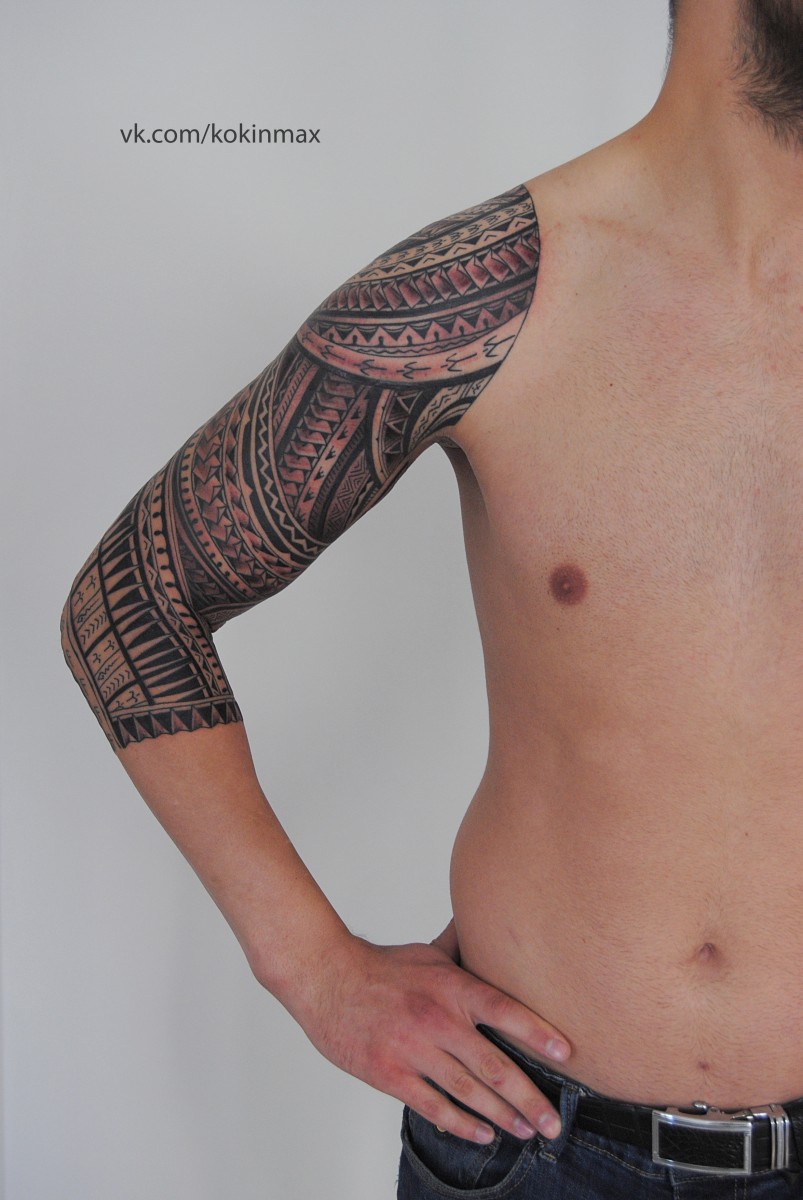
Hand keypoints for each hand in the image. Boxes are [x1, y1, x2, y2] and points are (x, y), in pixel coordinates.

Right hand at [286, 929, 571, 1145]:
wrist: (327, 979)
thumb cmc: (381, 967)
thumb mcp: (427, 951)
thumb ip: (463, 947)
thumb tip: (492, 922)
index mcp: (450, 987)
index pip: (504, 1010)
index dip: (537, 1033)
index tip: (566, 1054)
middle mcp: (437, 1020)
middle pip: (493, 1066)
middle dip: (529, 1098)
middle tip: (554, 1122)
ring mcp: (413, 1050)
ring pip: (468, 1092)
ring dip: (503, 1116)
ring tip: (528, 1131)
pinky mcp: (390, 1075)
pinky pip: (433, 1106)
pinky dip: (462, 1124)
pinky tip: (483, 1133)